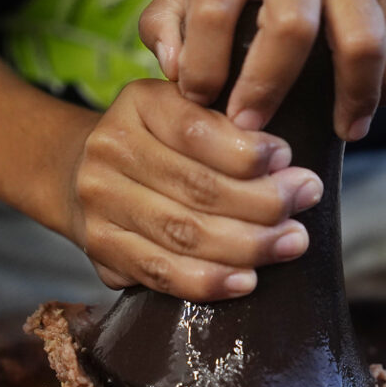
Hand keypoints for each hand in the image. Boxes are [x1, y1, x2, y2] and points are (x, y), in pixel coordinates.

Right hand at [66, 79, 323, 301]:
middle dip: (263, 200)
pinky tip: (246, 281)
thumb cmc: (160, 142)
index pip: (197, 130)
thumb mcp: (185, 108)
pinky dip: (208, 281)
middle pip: (197, 187)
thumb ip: (225, 121)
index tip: (287, 158)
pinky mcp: (101, 249)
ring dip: (247, 245)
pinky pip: (161, 272)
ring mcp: (101, 203)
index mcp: (139, 105)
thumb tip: (282, 160)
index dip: (248, 151)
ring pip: (184, 233)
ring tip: (291, 243)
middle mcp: (111, 150)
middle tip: (306, 201)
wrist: (79, 171)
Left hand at [139, 0, 385, 141]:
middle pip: (292, 26)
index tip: (201, 100)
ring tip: (346, 130)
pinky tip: (370, 104)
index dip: (204, 65)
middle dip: (269, 87)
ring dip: (354, 97)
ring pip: (363, 41)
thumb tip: (174, 67)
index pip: (215, 8)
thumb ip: (171, 20)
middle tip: (254, 129)